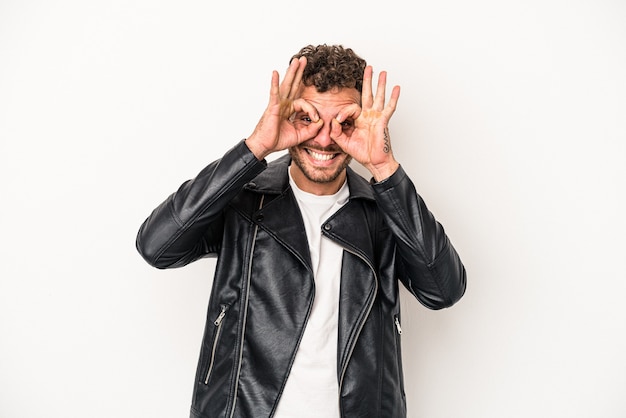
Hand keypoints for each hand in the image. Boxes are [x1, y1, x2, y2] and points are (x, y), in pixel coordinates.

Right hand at [246, 57, 322, 159]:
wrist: (265, 146)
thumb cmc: (277, 140)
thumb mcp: (300, 135)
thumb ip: (311, 129)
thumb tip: (320, 122)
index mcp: (289, 109)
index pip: (304, 103)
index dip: (312, 110)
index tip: (316, 120)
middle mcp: (284, 104)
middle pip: (293, 85)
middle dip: (299, 72)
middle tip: (303, 59)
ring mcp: (277, 104)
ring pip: (286, 85)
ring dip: (291, 72)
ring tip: (295, 61)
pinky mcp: (272, 107)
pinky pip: (274, 93)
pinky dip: (275, 83)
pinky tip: (275, 73)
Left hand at [331, 66, 400, 180]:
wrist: (374, 162)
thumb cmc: (362, 153)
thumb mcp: (344, 142)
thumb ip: (336, 132)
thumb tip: (332, 121)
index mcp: (359, 120)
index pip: (350, 108)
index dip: (342, 113)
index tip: (337, 122)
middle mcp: (368, 116)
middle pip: (367, 94)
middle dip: (367, 81)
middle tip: (367, 68)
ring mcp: (376, 117)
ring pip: (379, 97)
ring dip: (380, 84)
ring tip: (382, 72)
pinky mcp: (383, 121)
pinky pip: (389, 108)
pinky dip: (393, 97)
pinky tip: (396, 88)